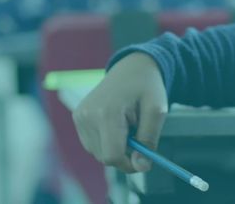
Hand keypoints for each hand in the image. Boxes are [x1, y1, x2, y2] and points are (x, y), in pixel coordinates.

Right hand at [73, 52, 168, 172]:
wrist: (131, 67)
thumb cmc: (146, 86)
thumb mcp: (157, 110)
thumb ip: (149, 140)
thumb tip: (140, 167)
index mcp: (107, 112)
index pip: (112, 156)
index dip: (129, 164)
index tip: (143, 160)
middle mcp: (87, 116)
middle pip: (105, 157)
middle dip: (123, 154)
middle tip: (138, 135)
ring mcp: (79, 116)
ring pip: (98, 153)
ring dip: (115, 147)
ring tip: (126, 126)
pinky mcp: (77, 117)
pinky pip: (92, 143)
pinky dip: (106, 141)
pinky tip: (115, 124)